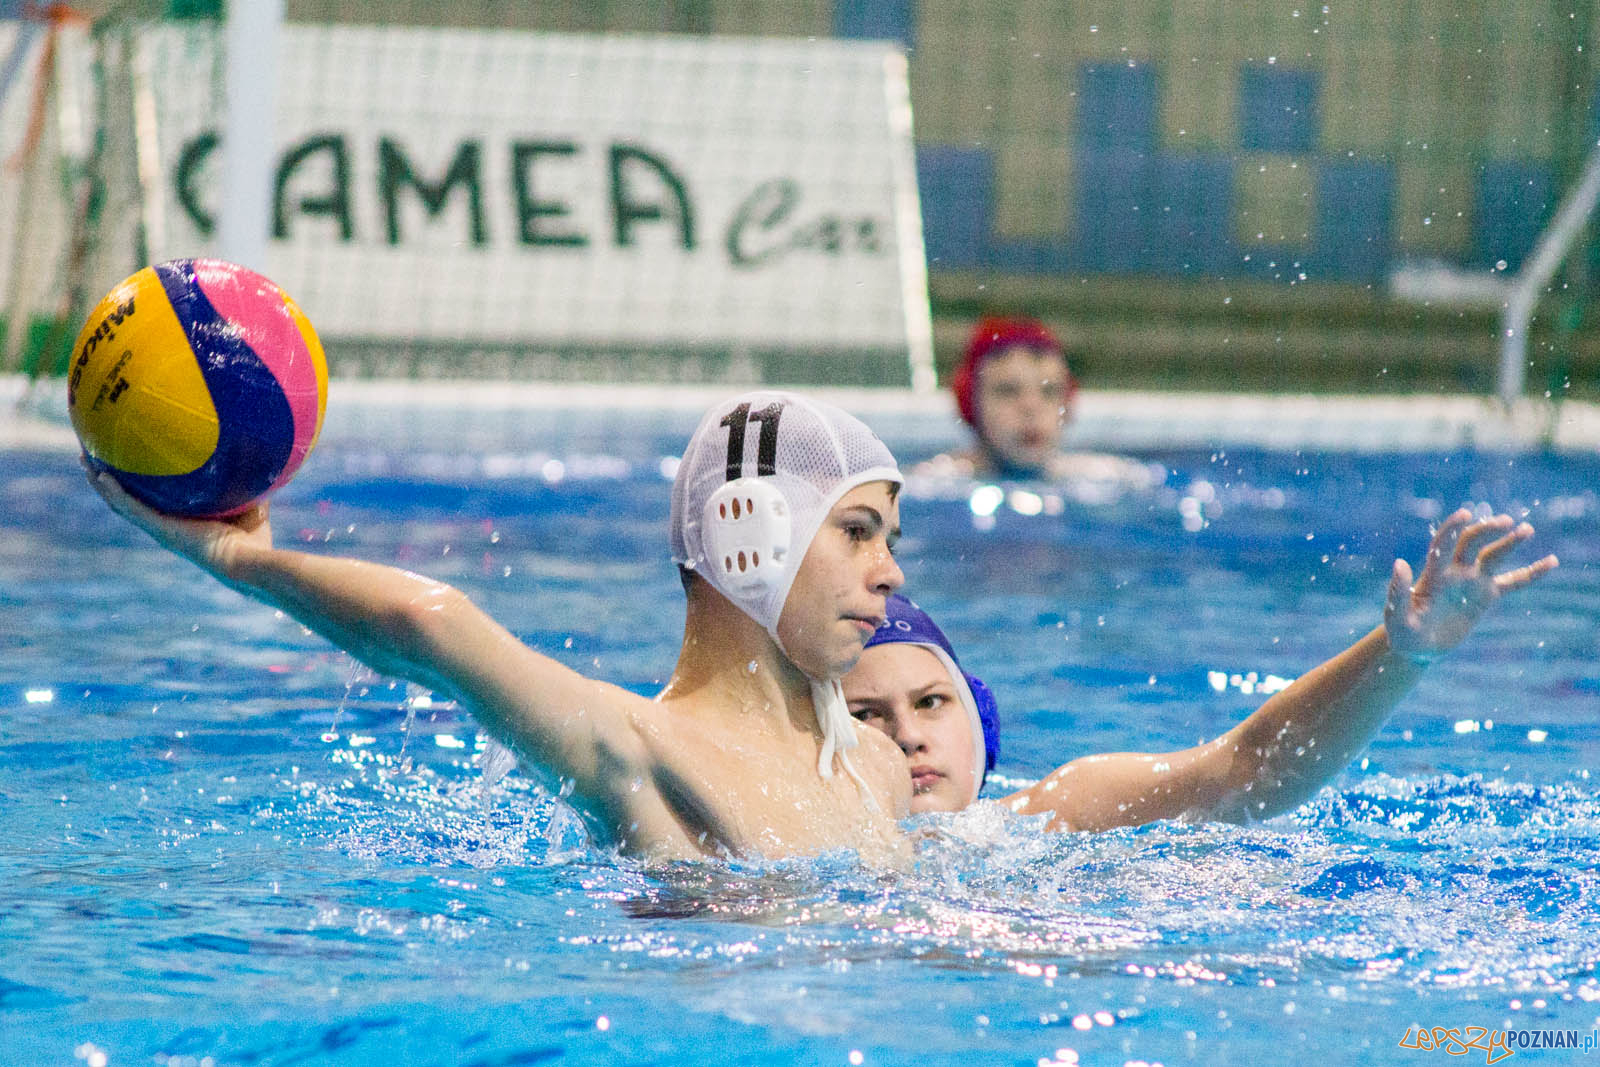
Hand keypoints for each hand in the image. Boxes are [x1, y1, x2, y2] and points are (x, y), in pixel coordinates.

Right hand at [83, 455, 272, 577]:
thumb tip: (260, 458)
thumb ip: (247, 486)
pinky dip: (113, 492)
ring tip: (86, 462)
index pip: (155, 503)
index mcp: (183, 524)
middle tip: (94, 461)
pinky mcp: (161, 530)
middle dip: (112, 482)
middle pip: (129, 502)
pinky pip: (130, 508)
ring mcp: (161, 529)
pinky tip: (100, 474)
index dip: (140, 487)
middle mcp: (166, 527)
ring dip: (102, 484)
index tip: (130, 468)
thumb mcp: (250, 506)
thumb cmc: (255, 541)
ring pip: (121, 504)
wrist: (249, 562)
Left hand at [1383, 508, 1557, 662]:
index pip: (1443, 544)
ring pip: (1493, 556)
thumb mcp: (1397, 617)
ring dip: (1509, 542)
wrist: (1417, 647)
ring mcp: (1472, 582)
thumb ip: (1398, 592)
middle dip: (1487, 531)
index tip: (1465, 513)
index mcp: (1433, 575)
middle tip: (1506, 522)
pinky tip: (1551, 561)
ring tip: (1526, 530)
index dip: (1452, 528)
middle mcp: (1454, 573)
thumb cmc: (1403, 633)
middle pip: (1472, 543)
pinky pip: (1514, 582)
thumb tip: (1400, 563)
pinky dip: (1532, 573)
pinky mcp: (1486, 596)